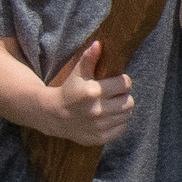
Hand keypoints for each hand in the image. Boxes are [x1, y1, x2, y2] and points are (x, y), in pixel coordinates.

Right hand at [15, 46, 137, 147]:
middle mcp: (97, 110)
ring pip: (126, 115)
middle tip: (113, 95)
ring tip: (110, 106)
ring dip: (121, 109)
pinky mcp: (99, 137)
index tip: (115, 82)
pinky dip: (117, 123)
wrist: (52, 115)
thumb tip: (99, 44)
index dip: (122, 81)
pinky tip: (106, 118)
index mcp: (93, 91)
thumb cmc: (68, 90)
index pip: (125, 84)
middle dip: (123, 96)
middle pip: (129, 101)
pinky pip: (121, 128)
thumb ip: (89, 58)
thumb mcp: (77, 73)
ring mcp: (99, 125)